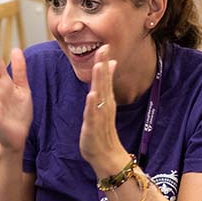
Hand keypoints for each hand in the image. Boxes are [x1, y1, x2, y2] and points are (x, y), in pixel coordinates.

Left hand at [79, 46, 127, 176]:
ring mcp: (100, 115)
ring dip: (99, 81)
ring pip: (100, 95)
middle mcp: (105, 105)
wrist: (106, 155)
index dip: (104, 61)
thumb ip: (106, 84)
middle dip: (103, 65)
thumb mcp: (104, 104)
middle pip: (104, 82)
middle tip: (103, 48)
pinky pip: (93, 114)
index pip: (105, 77)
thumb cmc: (102, 129)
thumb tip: (109, 64)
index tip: (104, 45)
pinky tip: (91, 95)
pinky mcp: (93, 127)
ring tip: (98, 67)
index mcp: (105, 99)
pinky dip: (92, 105)